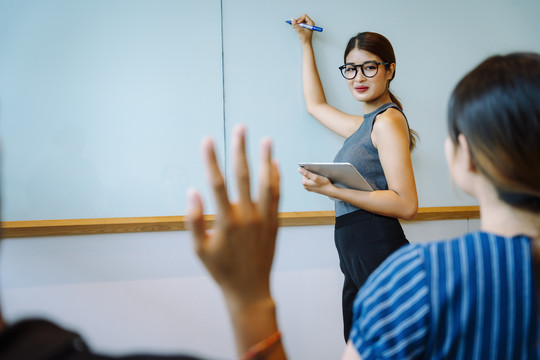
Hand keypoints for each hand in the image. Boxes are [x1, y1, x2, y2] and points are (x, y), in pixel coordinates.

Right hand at [188, 125, 279, 305]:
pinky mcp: (274, 223)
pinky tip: (276, 164)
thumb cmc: (221, 270)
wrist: (250, 290)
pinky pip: (277, 197)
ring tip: (266, 139)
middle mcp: (247, 216)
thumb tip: (192, 192)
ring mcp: (264, 219)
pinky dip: (276, 180)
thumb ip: (194, 221)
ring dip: (265, 160)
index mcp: (226, 222)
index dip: (211, 160)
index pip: (217, 184)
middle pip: (243, 176)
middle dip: (240, 150)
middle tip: (240, 128)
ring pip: (265, 183)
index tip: (207, 140)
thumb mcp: (200, 249)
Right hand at [291, 14, 314, 43]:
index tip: (297, 23)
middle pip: (302, 18)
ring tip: (295, 28)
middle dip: (297, 21)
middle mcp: (309, 23)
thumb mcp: (299, 31)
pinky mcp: (304, 27)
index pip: (304, 16)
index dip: (300, 19)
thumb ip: (295, 24)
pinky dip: (297, 25)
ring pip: (300, 20)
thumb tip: (292, 19)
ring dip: (297, 24)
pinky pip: (300, 23)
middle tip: (295, 25)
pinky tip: (296, 29)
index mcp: (311, 23)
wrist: (306, 44)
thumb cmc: (305, 39)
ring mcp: (307, 25)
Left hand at [298, 167, 333, 195]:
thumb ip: (306, 173)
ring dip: (314, 177)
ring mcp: (308, 187)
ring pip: (310, 178)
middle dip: (312, 174)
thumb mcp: (315, 177)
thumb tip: (299, 169)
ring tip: (319, 180)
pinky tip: (319, 182)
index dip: (311, 172)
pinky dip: (315, 180)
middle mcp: (305, 186)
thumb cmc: (324, 184)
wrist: (330, 190)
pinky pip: (312, 181)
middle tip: (318, 177)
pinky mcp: (311, 188)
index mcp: (304, 183)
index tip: (315, 174)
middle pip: (307, 175)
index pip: (304, 172)